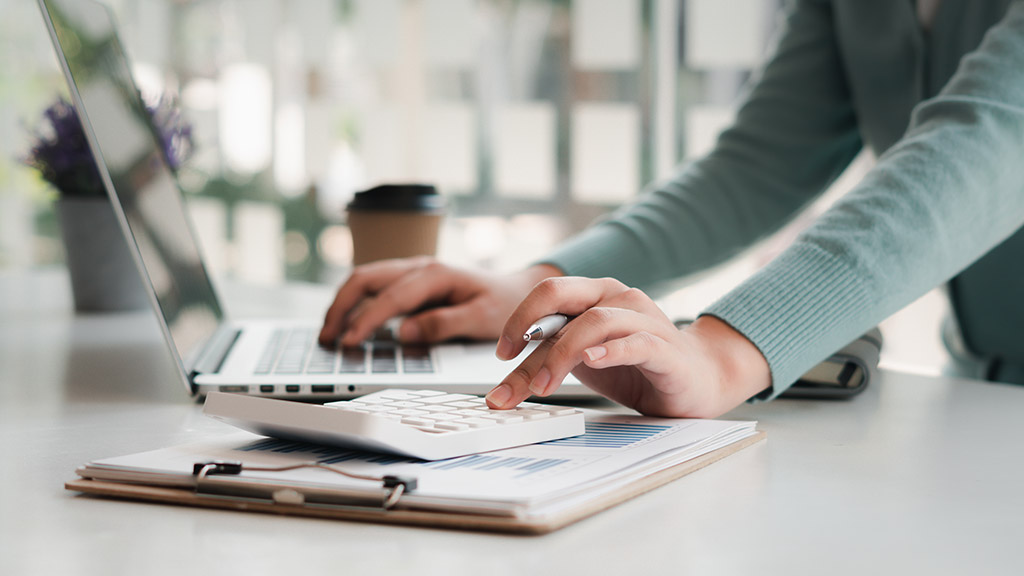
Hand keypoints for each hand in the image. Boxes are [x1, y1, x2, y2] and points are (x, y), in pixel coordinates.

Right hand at [319, 258, 561, 346]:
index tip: (349, 341)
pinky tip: (347, 325)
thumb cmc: (503, 304)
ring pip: (364, 280)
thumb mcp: (482, 318)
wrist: (516, 291)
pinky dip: (354, 304)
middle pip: (365, 278)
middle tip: (326, 338)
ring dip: (342, 304)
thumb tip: (406, 332)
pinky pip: (374, 289)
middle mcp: (418, 267)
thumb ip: (444, 324)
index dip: (367, 320)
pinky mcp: (409, 284)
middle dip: (340, 307)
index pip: (391, 297)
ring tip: (328, 334)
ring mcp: (411, 273)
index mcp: (435, 274)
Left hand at [485, 277, 771, 417]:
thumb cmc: (637, 367)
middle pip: (560, 292)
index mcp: (592, 295)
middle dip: (526, 323)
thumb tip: (501, 386)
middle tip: (507, 358)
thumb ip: (548, 362)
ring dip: (562, 353)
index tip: (499, 356)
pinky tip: (592, 360)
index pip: (545, 300)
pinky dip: (611, 350)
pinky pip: (636, 342)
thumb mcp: (582, 363)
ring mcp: (643, 318)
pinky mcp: (665, 347)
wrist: (700, 379)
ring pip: (594, 321)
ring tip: (543, 385)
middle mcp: (616, 297)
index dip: (516, 324)